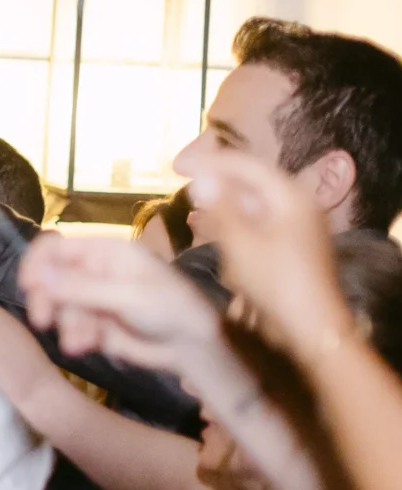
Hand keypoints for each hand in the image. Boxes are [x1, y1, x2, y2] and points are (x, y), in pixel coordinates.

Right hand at [18, 233, 226, 376]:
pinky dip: (74, 337)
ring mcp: (91, 297)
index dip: (37, 262)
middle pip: (50, 278)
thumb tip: (38, 276)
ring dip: (66, 325)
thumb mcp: (128, 295)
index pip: (55, 246)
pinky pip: (68, 326)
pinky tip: (88, 346)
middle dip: (47, 301)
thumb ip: (81, 287)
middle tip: (45, 322)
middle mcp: (92, 270)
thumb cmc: (171, 308)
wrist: (194, 346)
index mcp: (103, 251)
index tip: (29, 287)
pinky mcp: (92, 323)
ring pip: (57, 306)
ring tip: (82, 343)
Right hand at [185, 147, 354, 354]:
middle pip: (252, 182)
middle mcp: (299, 206)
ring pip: (255, 204)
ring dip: (224, 203)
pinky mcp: (293, 247)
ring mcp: (298, 227)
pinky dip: (235, 222)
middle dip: (217, 181)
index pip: (246, 165)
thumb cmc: (276, 283)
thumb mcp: (240, 243)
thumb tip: (202, 177)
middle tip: (184, 181)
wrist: (311, 328)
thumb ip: (220, 206)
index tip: (176, 166)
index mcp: (291, 197)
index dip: (209, 162)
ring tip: (194, 206)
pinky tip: (215, 229)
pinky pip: (260, 223)